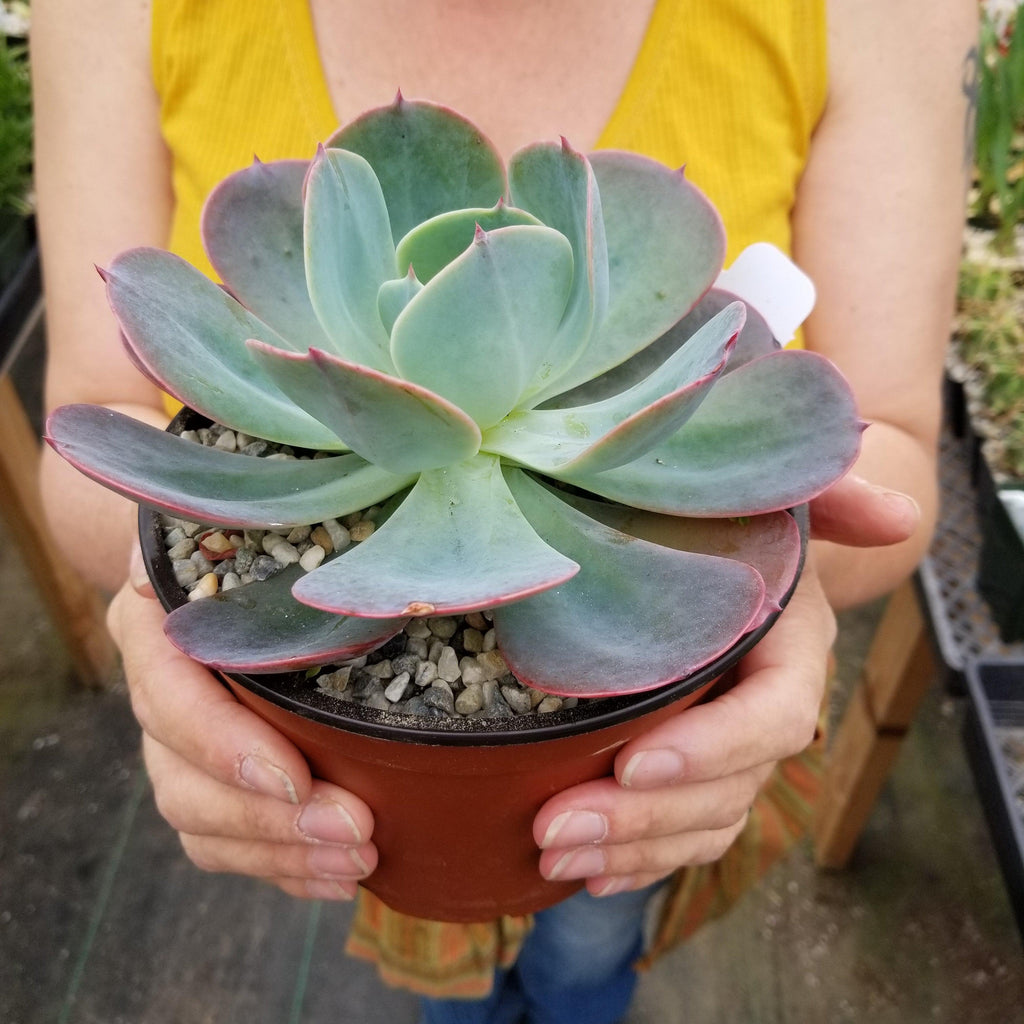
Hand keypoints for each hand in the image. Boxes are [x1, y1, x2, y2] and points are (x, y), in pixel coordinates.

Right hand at [106, 543, 376, 899]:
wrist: (220, 558)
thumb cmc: (242, 537)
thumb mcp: (236, 523)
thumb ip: (224, 535)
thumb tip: (188, 564)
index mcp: (154, 629)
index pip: (172, 700)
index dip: (225, 747)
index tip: (296, 778)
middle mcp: (158, 695)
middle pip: (185, 782)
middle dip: (270, 820)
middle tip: (356, 831)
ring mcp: (179, 747)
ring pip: (202, 824)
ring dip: (281, 855)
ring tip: (358, 862)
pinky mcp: (212, 779)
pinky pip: (226, 843)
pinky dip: (281, 868)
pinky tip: (336, 877)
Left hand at [532, 472, 918, 894]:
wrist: (734, 551)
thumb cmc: (745, 520)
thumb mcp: (779, 499)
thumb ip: (832, 498)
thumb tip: (896, 517)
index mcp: (793, 650)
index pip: (773, 718)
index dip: (712, 746)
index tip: (631, 759)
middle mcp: (768, 710)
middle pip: (726, 788)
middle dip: (643, 817)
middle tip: (554, 825)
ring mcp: (735, 750)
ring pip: (702, 822)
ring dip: (629, 849)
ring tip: (550, 854)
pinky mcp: (701, 771)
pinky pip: (684, 833)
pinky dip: (640, 860)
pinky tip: (587, 874)